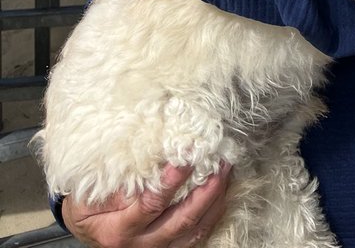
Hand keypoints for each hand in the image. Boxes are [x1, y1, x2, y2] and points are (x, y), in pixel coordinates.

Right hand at [61, 162, 230, 247]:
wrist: (85, 229)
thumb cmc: (86, 205)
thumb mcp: (88, 195)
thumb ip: (115, 185)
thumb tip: (147, 166)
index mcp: (118, 231)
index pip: (151, 205)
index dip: (170, 182)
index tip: (186, 158)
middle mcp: (140, 245)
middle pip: (181, 221)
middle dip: (205, 192)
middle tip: (221, 164)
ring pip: (193, 232)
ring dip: (214, 202)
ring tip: (226, 174)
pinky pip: (195, 236)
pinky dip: (211, 215)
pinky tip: (221, 194)